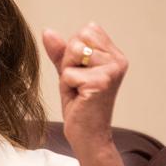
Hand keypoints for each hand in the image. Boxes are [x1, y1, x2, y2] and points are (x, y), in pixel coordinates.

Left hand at [42, 23, 127, 154]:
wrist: (88, 135)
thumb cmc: (80, 105)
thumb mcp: (68, 72)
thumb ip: (60, 52)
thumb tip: (47, 31)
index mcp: (115, 55)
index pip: (87, 30)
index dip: (74, 51)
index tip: (82, 73)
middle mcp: (118, 60)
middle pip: (79, 39)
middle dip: (69, 61)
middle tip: (78, 84)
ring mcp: (112, 70)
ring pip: (73, 53)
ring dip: (68, 73)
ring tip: (78, 90)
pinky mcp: (101, 82)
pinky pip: (68, 73)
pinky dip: (67, 86)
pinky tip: (79, 98)